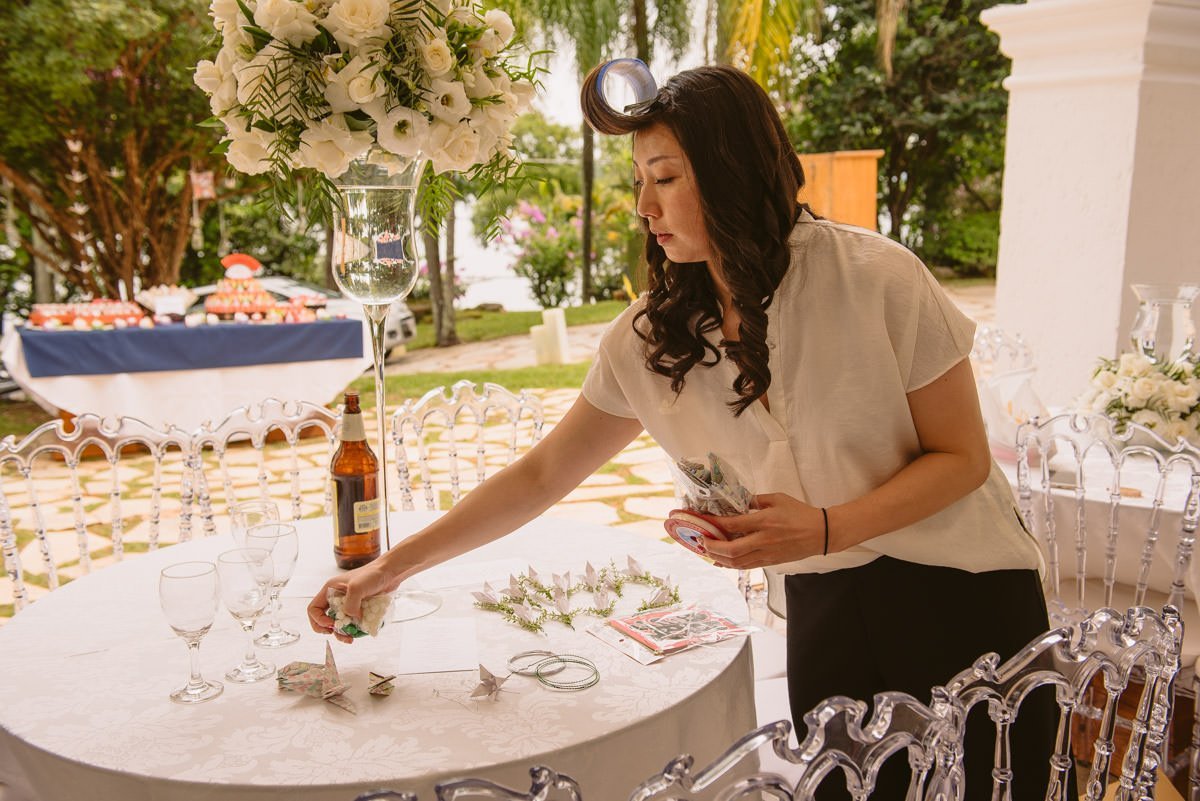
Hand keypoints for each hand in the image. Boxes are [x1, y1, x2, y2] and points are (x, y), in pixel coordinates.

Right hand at [307, 558, 404, 643]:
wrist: (390, 572)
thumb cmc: (372, 574)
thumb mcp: (357, 587)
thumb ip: (350, 604)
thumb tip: (352, 618)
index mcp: (330, 590)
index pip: (314, 609)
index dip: (318, 620)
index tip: (331, 624)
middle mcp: (337, 598)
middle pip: (324, 619)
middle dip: (328, 630)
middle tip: (338, 634)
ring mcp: (348, 604)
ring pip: (339, 623)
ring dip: (342, 633)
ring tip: (350, 638)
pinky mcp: (359, 608)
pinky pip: (352, 623)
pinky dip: (354, 629)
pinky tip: (360, 631)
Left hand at [701, 493, 826, 568]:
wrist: (821, 533)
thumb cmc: (800, 513)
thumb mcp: (777, 499)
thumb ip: (755, 500)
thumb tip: (737, 501)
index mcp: (765, 521)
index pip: (733, 525)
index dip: (714, 524)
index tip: (702, 521)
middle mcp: (764, 540)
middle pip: (731, 550)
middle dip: (711, 547)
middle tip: (699, 541)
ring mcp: (767, 554)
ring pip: (737, 562)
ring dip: (718, 558)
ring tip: (706, 552)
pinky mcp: (771, 562)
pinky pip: (746, 566)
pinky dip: (731, 565)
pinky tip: (721, 561)